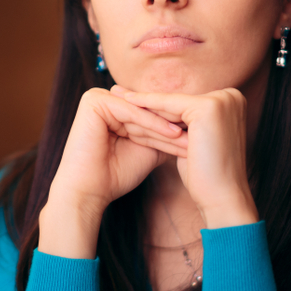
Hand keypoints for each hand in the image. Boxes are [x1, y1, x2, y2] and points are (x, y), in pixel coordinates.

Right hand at [39, 87, 185, 257]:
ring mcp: (95, 97)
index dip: (174, 128)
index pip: (148, 114)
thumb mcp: (147, 149)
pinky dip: (153, 124)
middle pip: (146, 112)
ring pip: (141, 112)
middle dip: (174, 127)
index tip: (201, 137)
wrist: (89, 192)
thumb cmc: (114, 175)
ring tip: (192, 136)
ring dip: (167, 126)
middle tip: (201, 135)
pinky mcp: (93, 101)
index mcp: (111, 107)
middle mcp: (102, 98)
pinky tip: (174, 133)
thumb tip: (193, 126)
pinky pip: (131, 112)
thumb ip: (162, 134)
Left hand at [116, 85, 258, 228]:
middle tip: (118, 93)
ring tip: (117, 97)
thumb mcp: (195, 142)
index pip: (185, 104)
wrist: (222, 197)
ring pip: (172, 104)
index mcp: (232, 102)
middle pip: (178, 102)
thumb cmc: (206, 176)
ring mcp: (222, 100)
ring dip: (142, 104)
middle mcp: (231, 96)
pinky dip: (146, 105)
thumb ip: (184, 125)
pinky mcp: (208, 108)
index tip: (132, 101)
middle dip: (147, 103)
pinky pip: (169, 106)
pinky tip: (127, 103)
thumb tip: (163, 114)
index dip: (157, 106)